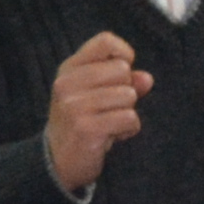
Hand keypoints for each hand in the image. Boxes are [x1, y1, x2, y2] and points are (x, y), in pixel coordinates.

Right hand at [42, 31, 151, 194]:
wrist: (56, 162)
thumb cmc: (81, 123)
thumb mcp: (97, 96)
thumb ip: (124, 82)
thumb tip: (146, 78)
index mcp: (69, 69)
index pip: (105, 41)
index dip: (123, 54)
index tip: (123, 73)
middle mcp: (68, 83)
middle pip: (121, 69)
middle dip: (126, 90)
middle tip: (111, 108)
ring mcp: (75, 105)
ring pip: (128, 95)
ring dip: (127, 113)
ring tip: (110, 123)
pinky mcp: (86, 128)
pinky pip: (129, 118)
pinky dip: (128, 130)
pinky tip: (113, 136)